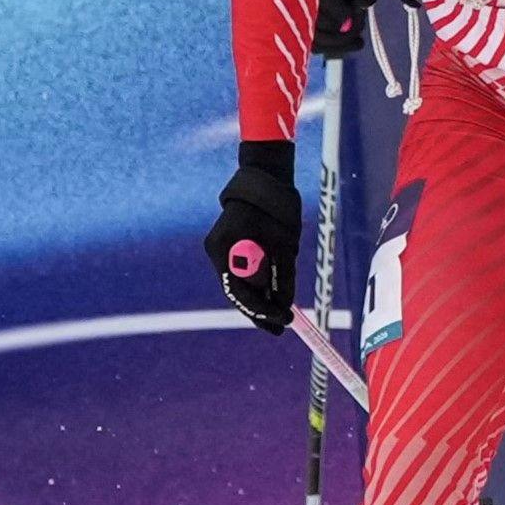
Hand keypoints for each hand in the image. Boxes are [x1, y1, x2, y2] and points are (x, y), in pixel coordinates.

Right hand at [210, 142, 302, 334]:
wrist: (266, 177)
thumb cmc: (277, 205)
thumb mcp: (285, 243)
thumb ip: (283, 275)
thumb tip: (285, 305)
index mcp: (225, 248)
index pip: (239, 291)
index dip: (261, 311)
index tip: (281, 323)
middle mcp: (218, 250)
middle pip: (237, 290)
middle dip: (259, 310)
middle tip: (279, 327)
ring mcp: (222, 248)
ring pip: (240, 283)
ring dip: (259, 298)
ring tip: (280, 315)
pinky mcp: (230, 245)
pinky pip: (243, 271)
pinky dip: (257, 284)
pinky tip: (272, 297)